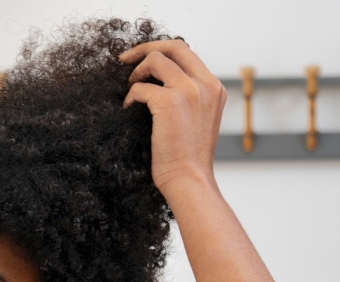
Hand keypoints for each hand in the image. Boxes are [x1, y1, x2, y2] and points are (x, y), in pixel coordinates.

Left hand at [121, 40, 226, 196]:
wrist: (189, 178)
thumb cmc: (187, 157)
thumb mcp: (197, 119)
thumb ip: (188, 97)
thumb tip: (159, 82)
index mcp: (214, 87)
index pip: (187, 52)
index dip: (161, 51)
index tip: (142, 59)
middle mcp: (205, 84)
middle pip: (173, 46)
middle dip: (145, 48)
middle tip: (124, 60)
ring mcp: (189, 91)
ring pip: (156, 60)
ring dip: (136, 72)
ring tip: (130, 90)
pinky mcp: (169, 102)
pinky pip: (140, 87)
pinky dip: (130, 96)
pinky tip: (128, 109)